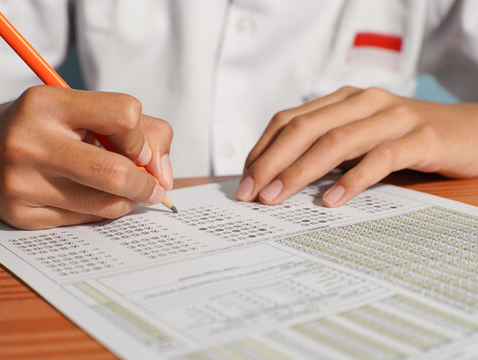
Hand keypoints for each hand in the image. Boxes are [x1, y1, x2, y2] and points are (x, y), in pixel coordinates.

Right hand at [0, 86, 172, 228]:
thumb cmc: (42, 128)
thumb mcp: (81, 111)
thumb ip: (140, 130)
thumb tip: (165, 176)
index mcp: (48, 104)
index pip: (125, 115)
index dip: (141, 137)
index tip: (137, 148)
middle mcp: (30, 143)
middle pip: (117, 172)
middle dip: (146, 184)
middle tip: (151, 186)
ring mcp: (23, 184)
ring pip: (108, 205)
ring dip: (127, 200)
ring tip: (120, 190)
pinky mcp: (23, 217)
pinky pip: (87, 221)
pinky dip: (101, 211)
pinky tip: (89, 197)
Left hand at [236, 86, 477, 205]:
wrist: (471, 132)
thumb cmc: (406, 140)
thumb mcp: (359, 139)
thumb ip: (326, 150)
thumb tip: (279, 178)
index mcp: (342, 101)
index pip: (289, 121)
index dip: (262, 149)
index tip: (244, 179)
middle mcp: (363, 102)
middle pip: (304, 129)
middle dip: (271, 162)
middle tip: (250, 193)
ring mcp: (392, 117)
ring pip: (336, 141)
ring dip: (301, 171)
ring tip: (277, 198)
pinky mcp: (421, 138)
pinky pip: (380, 158)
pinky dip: (352, 179)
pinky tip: (332, 201)